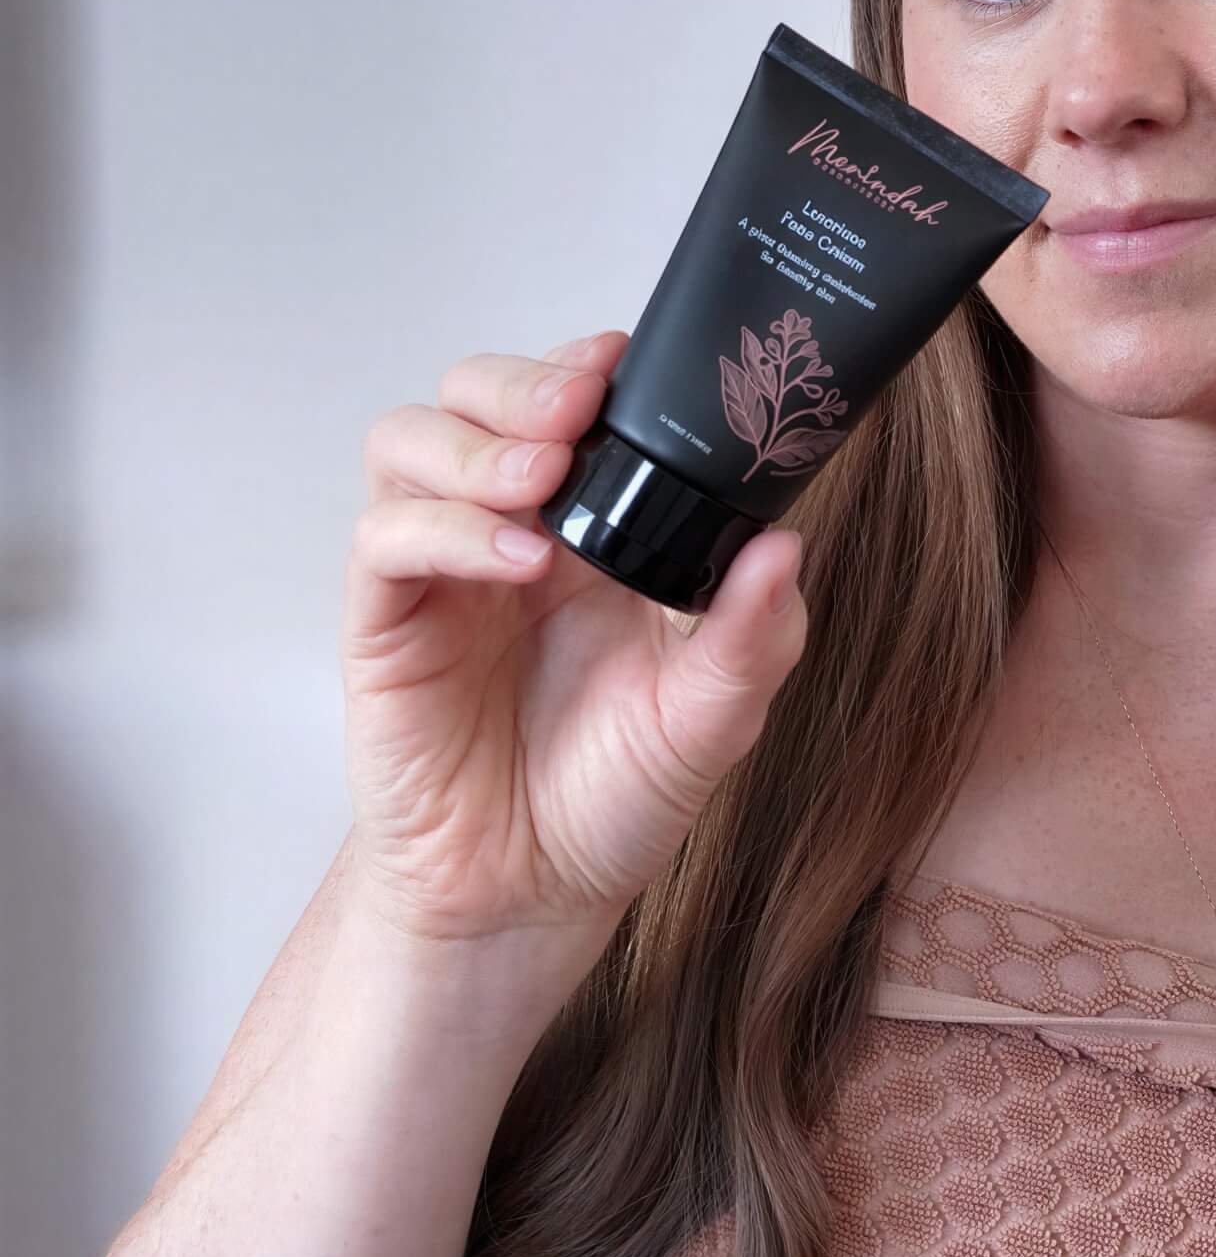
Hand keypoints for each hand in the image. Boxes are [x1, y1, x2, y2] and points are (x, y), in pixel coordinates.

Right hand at [338, 330, 805, 948]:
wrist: (531, 897)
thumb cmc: (615, 795)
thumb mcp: (713, 718)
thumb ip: (754, 636)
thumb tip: (786, 545)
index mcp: (596, 527)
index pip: (573, 402)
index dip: (590, 366)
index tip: (630, 360)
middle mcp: (512, 528)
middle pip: (478, 392)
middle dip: (525, 381)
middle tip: (578, 409)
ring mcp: (443, 567)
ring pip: (412, 439)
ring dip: (477, 441)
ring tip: (542, 474)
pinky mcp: (387, 619)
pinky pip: (388, 536)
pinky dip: (447, 527)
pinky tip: (516, 558)